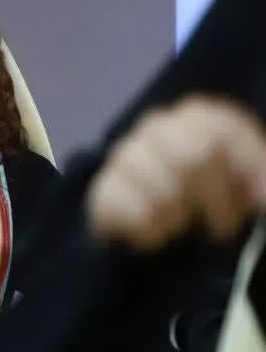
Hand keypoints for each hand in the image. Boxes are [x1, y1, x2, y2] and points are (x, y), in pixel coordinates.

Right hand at [88, 95, 265, 251]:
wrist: (171, 220)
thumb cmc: (218, 194)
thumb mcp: (249, 182)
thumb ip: (260, 179)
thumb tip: (263, 198)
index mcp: (199, 117)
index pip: (221, 132)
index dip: (246, 170)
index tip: (258, 203)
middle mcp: (158, 126)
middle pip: (192, 158)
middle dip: (214, 201)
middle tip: (222, 228)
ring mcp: (124, 155)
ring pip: (159, 188)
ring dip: (180, 216)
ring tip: (185, 226)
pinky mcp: (102, 189)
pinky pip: (126, 210)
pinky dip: (148, 230)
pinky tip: (158, 235)